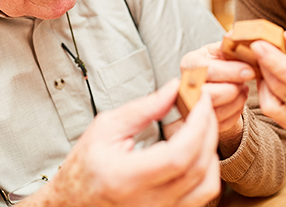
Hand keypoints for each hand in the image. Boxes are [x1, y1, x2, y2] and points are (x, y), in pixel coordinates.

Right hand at [25, 79, 219, 206]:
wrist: (74, 201)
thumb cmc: (86, 166)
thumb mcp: (106, 127)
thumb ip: (143, 108)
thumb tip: (173, 89)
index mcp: (125, 178)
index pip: (177, 155)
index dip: (197, 126)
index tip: (201, 101)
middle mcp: (146, 202)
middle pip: (197, 167)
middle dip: (208, 129)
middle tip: (203, 105)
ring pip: (206, 185)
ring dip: (210, 149)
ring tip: (200, 126)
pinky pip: (201, 196)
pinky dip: (207, 170)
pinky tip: (197, 150)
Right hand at [180, 42, 255, 155]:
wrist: (216, 83)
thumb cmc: (220, 64)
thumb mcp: (222, 50)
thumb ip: (229, 43)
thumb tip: (235, 33)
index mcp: (190, 63)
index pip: (207, 70)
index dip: (231, 71)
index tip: (250, 71)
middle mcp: (184, 85)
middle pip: (211, 94)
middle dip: (234, 89)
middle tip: (246, 83)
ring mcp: (190, 106)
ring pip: (217, 111)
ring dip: (237, 101)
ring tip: (242, 89)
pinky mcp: (200, 122)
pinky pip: (222, 123)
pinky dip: (235, 112)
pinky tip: (238, 100)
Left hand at [251, 30, 285, 156]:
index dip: (273, 60)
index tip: (257, 45)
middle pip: (278, 84)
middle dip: (265, 63)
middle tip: (258, 46)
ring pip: (270, 94)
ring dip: (263, 74)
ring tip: (266, 60)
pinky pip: (267, 105)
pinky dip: (264, 89)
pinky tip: (268, 78)